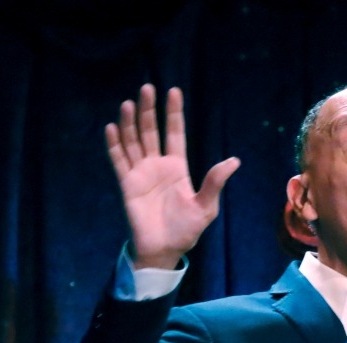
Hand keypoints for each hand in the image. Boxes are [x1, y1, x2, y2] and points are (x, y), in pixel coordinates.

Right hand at [106, 84, 239, 268]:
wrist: (164, 250)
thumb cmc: (186, 231)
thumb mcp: (205, 207)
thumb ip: (214, 182)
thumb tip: (234, 161)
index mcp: (177, 168)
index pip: (175, 133)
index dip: (174, 113)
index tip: (173, 91)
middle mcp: (157, 165)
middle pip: (151, 131)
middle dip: (149, 110)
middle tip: (147, 88)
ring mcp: (141, 173)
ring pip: (134, 141)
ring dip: (130, 123)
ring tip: (128, 103)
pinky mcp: (127, 184)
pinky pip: (119, 161)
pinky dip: (115, 145)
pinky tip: (112, 128)